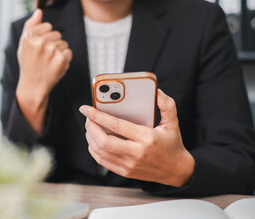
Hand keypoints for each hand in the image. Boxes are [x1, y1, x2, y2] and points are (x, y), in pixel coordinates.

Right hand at [16, 9, 71, 134]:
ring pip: (64, 44)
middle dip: (53, 44)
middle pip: (57, 34)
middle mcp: (39, 42)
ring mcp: (51, 51)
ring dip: (59, 52)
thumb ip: (31, 26)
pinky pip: (69, 52)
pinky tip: (55, 66)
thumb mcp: (24, 44)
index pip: (48, 26)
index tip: (40, 48)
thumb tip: (39, 11)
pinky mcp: (61, 60)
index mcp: (29, 37)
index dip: (45, 37)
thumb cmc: (29, 64)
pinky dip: (65, 60)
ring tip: (49, 62)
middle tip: (44, 57)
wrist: (33, 86)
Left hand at [79, 89, 194, 186]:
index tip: (86, 108)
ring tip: (90, 127)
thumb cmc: (172, 144)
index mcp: (146, 138)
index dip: (98, 115)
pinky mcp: (125, 172)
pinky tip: (94, 141)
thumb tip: (156, 92)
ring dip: (90, 138)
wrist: (176, 170)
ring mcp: (129, 164)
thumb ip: (167, 105)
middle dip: (90, 128)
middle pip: (103, 141)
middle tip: (88, 118)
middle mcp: (136, 152)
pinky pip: (103, 161)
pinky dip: (94, 150)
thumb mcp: (173, 123)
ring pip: (100, 152)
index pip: (116, 125)